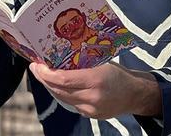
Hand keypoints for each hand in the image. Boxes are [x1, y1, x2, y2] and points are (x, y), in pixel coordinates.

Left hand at [28, 62, 161, 119]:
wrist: (135, 94)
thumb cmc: (118, 73)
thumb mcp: (102, 62)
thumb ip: (82, 63)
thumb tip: (59, 55)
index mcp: (96, 79)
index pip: (63, 79)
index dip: (46, 73)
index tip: (37, 64)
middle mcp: (92, 97)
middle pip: (59, 89)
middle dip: (44, 78)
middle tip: (35, 67)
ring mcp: (90, 109)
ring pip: (62, 98)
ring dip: (50, 86)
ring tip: (43, 74)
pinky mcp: (90, 115)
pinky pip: (70, 103)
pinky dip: (61, 93)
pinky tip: (57, 84)